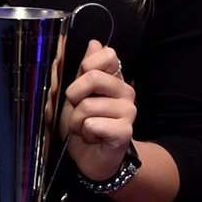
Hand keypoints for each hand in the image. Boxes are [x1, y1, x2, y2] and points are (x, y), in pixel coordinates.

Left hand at [61, 39, 134, 182]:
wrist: (90, 158)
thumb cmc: (82, 124)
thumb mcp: (76, 94)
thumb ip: (83, 70)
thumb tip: (94, 43)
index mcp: (114, 79)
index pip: (108, 54)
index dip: (87, 65)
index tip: (81, 81)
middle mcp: (125, 91)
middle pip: (93, 77)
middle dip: (74, 96)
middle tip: (76, 109)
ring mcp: (128, 111)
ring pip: (88, 106)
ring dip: (76, 121)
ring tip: (84, 128)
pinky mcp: (125, 131)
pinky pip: (94, 124)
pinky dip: (86, 132)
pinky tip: (93, 137)